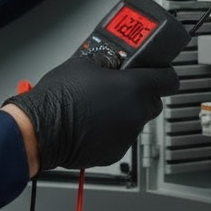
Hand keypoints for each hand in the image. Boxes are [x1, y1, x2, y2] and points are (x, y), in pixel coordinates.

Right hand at [4, 56, 178, 173]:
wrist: (41, 129)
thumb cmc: (58, 97)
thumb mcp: (82, 62)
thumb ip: (106, 60)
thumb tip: (111, 58)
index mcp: (133, 88)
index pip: (169, 79)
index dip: (164, 73)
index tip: (158, 71)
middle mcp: (136, 113)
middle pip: (154, 101)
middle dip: (141, 93)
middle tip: (121, 86)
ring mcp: (127, 135)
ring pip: (137, 119)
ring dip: (125, 112)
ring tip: (99, 105)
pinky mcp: (115, 151)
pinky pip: (122, 136)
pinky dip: (113, 130)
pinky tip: (93, 122)